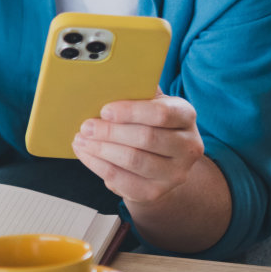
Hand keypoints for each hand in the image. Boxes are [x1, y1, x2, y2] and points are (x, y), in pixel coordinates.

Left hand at [72, 94, 204, 205]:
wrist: (161, 160)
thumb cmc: (150, 124)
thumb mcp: (149, 103)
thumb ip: (135, 92)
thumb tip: (106, 79)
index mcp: (186, 116)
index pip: (162, 114)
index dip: (130, 112)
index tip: (104, 110)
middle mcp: (188, 146)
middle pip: (146, 139)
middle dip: (110, 132)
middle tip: (86, 126)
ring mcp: (175, 173)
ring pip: (133, 160)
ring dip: (101, 149)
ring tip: (82, 139)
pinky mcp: (156, 192)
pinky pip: (123, 180)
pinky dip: (99, 166)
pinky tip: (86, 154)